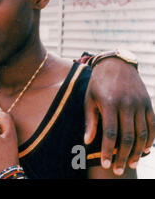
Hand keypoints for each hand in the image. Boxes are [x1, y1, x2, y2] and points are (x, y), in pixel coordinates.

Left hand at [84, 58, 154, 175]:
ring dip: (137, 151)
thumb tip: (87, 141)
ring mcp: (140, 104)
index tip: (106, 163)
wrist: (116, 64)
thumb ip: (90, 121)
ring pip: (142, 134)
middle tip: (119, 170)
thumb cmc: (98, 84)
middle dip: (123, 156)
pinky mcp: (148, 104)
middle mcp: (127, 104)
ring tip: (131, 164)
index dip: (108, 150)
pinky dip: (150, 140)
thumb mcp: (89, 99)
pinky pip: (152, 125)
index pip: (110, 132)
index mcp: (110, 103)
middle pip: (128, 137)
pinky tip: (145, 151)